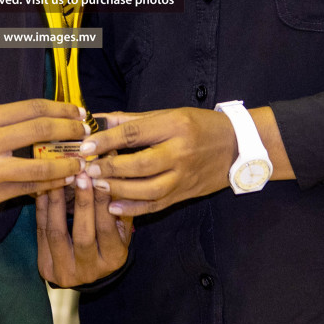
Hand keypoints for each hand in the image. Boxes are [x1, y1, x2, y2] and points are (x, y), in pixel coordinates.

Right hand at [0, 99, 89, 210]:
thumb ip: (15, 119)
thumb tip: (58, 116)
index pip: (33, 108)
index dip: (61, 109)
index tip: (79, 113)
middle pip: (41, 132)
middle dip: (70, 132)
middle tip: (87, 134)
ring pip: (40, 167)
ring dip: (67, 165)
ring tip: (81, 163)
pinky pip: (30, 189)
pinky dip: (52, 184)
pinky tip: (66, 180)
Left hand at [36, 172, 132, 286]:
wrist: (85, 268)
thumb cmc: (106, 240)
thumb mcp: (120, 227)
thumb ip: (119, 204)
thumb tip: (115, 170)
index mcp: (114, 259)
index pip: (107, 228)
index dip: (102, 202)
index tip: (99, 176)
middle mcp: (90, 270)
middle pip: (83, 235)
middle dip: (81, 202)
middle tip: (80, 175)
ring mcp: (66, 272)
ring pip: (57, 233)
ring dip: (56, 202)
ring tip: (58, 178)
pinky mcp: (46, 267)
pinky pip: (41, 233)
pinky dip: (42, 209)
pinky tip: (44, 189)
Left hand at [75, 108, 237, 216]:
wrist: (237, 146)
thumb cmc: (200, 125)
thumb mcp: (170, 114)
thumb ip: (135, 120)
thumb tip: (101, 120)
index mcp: (174, 126)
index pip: (136, 134)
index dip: (108, 140)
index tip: (86, 145)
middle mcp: (180, 152)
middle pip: (140, 164)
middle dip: (110, 168)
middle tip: (87, 169)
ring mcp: (183, 176)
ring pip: (147, 189)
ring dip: (118, 190)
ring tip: (96, 186)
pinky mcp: (184, 194)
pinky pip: (156, 205)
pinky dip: (133, 208)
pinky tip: (113, 206)